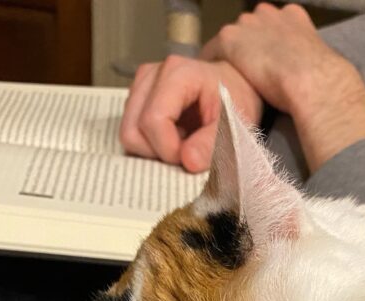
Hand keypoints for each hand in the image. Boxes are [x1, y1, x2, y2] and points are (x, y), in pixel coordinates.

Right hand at [120, 57, 261, 171]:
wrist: (234, 85)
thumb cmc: (235, 100)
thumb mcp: (233, 124)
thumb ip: (211, 143)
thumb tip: (187, 162)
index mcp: (177, 74)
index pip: (153, 121)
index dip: (168, 150)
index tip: (190, 160)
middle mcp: (151, 75)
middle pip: (132, 131)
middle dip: (158, 154)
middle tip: (187, 154)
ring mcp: (141, 86)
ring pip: (129, 134)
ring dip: (154, 150)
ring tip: (183, 145)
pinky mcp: (137, 99)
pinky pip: (133, 134)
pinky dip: (152, 145)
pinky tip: (175, 139)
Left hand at [202, 3, 364, 171]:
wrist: (314, 81)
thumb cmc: (325, 82)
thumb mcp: (319, 65)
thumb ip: (307, 64)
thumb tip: (310, 83)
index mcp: (294, 18)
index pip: (271, 28)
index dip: (266, 47)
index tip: (264, 64)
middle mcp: (270, 14)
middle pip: (249, 29)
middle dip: (246, 49)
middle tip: (244, 75)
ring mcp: (248, 24)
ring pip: (230, 40)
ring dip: (228, 59)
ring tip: (225, 82)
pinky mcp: (231, 38)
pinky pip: (213, 51)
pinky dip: (211, 66)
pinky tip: (210, 83)